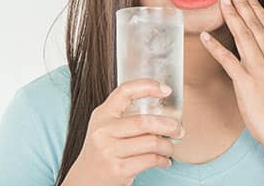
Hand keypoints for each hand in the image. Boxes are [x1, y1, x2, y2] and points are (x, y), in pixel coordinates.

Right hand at [62, 79, 184, 185]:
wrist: (85, 179)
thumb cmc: (104, 149)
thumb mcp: (107, 127)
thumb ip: (127, 116)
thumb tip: (165, 110)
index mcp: (102, 115)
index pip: (124, 91)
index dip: (147, 86)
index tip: (166, 90)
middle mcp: (103, 131)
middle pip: (143, 122)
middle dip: (168, 125)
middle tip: (178, 129)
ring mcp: (109, 151)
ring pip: (151, 142)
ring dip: (167, 146)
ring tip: (170, 148)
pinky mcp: (117, 170)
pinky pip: (150, 160)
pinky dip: (163, 160)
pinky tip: (164, 160)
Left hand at [199, 0, 263, 144]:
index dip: (255, 7)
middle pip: (255, 25)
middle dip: (243, 4)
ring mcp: (258, 69)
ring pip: (243, 36)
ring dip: (232, 17)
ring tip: (222, 2)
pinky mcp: (245, 82)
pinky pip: (228, 60)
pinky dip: (216, 47)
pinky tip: (206, 36)